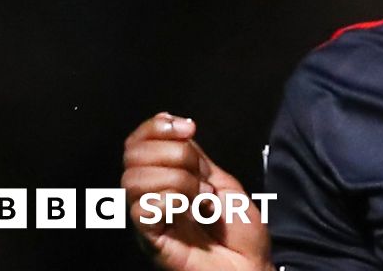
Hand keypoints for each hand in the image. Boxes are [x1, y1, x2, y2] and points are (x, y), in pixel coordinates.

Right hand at [122, 112, 272, 270]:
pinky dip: (172, 202)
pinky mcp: (150, 240)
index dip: (157, 126)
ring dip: (177, 181)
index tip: (188, 128)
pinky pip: (143, 209)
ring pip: (134, 179)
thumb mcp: (222, 183)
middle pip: (133, 154)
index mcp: (166, 178)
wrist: (250, 267)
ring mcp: (148, 218)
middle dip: (173, 153)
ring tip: (199, 199)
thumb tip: (179, 128)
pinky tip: (188, 213)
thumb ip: (197, 158)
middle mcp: (151, 196)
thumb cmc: (240, 233)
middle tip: (200, 175)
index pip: (138, 141)